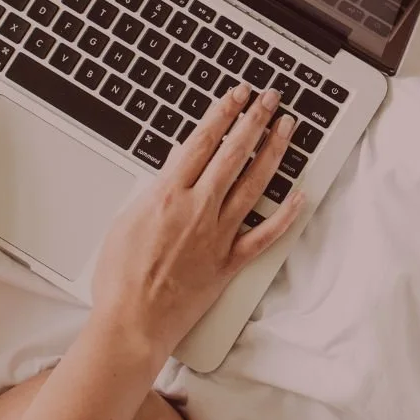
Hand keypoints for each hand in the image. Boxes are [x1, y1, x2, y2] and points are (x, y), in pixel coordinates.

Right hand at [90, 84, 305, 355]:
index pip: (202, 142)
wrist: (131, 323)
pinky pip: (264, 235)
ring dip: (273, 153)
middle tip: (270, 98)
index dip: (222, 114)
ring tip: (286, 128)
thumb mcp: (124, 221)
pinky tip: (300, 195)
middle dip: (253, 120)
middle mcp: (198, 210)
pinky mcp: (229, 263)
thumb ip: (152, 194)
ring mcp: (217, 236)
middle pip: (233, 154)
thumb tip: (170, 174)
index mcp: (168, 195)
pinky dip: (285, 215)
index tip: (237, 95)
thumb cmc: (119, 279)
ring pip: (253, 184)